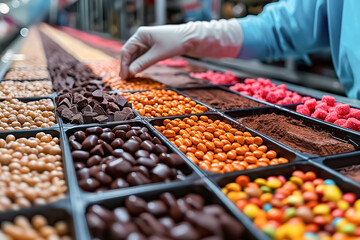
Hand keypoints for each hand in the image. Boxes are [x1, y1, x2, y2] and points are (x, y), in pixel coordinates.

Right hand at [120, 19, 242, 78]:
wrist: (190, 38)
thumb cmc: (175, 42)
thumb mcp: (158, 54)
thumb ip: (143, 62)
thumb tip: (131, 72)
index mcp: (140, 35)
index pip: (127, 50)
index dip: (124, 64)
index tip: (124, 76)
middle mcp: (141, 38)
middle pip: (130, 53)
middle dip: (127, 66)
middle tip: (125, 79)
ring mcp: (147, 43)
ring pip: (136, 56)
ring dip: (133, 66)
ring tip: (130, 78)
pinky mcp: (153, 48)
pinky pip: (143, 57)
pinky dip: (140, 64)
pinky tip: (137, 72)